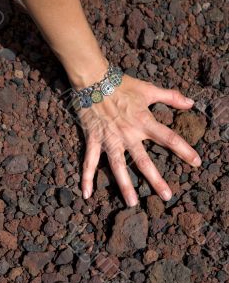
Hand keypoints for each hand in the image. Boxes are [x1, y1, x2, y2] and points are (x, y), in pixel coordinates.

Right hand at [78, 74, 200, 206]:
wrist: (94, 79)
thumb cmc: (122, 84)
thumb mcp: (148, 89)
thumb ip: (171, 96)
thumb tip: (191, 103)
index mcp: (143, 121)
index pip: (168, 138)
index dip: (183, 150)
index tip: (196, 162)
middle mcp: (128, 134)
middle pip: (144, 160)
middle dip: (156, 179)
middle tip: (167, 196)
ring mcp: (109, 139)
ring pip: (118, 166)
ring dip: (124, 185)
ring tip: (132, 203)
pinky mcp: (93, 139)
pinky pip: (89, 161)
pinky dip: (86, 177)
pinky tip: (87, 194)